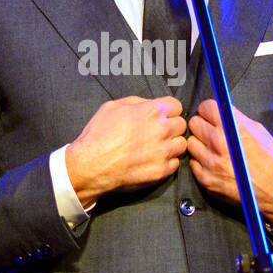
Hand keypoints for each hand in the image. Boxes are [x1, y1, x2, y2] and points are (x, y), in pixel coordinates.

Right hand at [65, 96, 187, 205]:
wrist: (91, 165)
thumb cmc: (98, 134)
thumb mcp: (113, 106)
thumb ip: (137, 102)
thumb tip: (150, 104)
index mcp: (152, 111)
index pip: (177, 106)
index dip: (168, 111)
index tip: (162, 117)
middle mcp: (162, 130)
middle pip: (181, 125)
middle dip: (171, 127)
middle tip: (158, 133)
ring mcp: (164, 151)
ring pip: (182, 144)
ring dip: (172, 145)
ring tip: (156, 148)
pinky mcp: (162, 170)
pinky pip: (175, 163)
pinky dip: (167, 162)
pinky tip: (153, 160)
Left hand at [186, 99, 272, 222]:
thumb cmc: (270, 160)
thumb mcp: (257, 130)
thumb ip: (235, 118)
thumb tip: (221, 110)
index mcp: (231, 127)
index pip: (204, 107)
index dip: (209, 111)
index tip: (211, 116)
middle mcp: (218, 142)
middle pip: (193, 123)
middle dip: (202, 126)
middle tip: (211, 132)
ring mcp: (210, 162)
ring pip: (190, 143)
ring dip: (199, 144)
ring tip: (212, 150)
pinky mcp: (206, 179)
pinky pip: (193, 163)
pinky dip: (201, 162)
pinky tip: (214, 164)